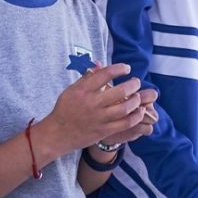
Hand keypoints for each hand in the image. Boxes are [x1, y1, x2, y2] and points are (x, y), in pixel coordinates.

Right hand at [33, 63, 151, 160]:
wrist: (58, 134)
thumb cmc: (64, 109)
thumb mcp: (72, 90)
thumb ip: (87, 77)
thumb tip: (99, 64)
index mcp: (83, 90)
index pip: (106, 74)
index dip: (120, 68)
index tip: (126, 68)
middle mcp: (92, 103)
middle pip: (120, 91)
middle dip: (133, 84)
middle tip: (136, 82)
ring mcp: (99, 118)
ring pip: (125, 108)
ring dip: (136, 100)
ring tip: (138, 96)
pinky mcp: (104, 131)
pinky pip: (125, 123)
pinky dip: (136, 116)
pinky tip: (139, 110)